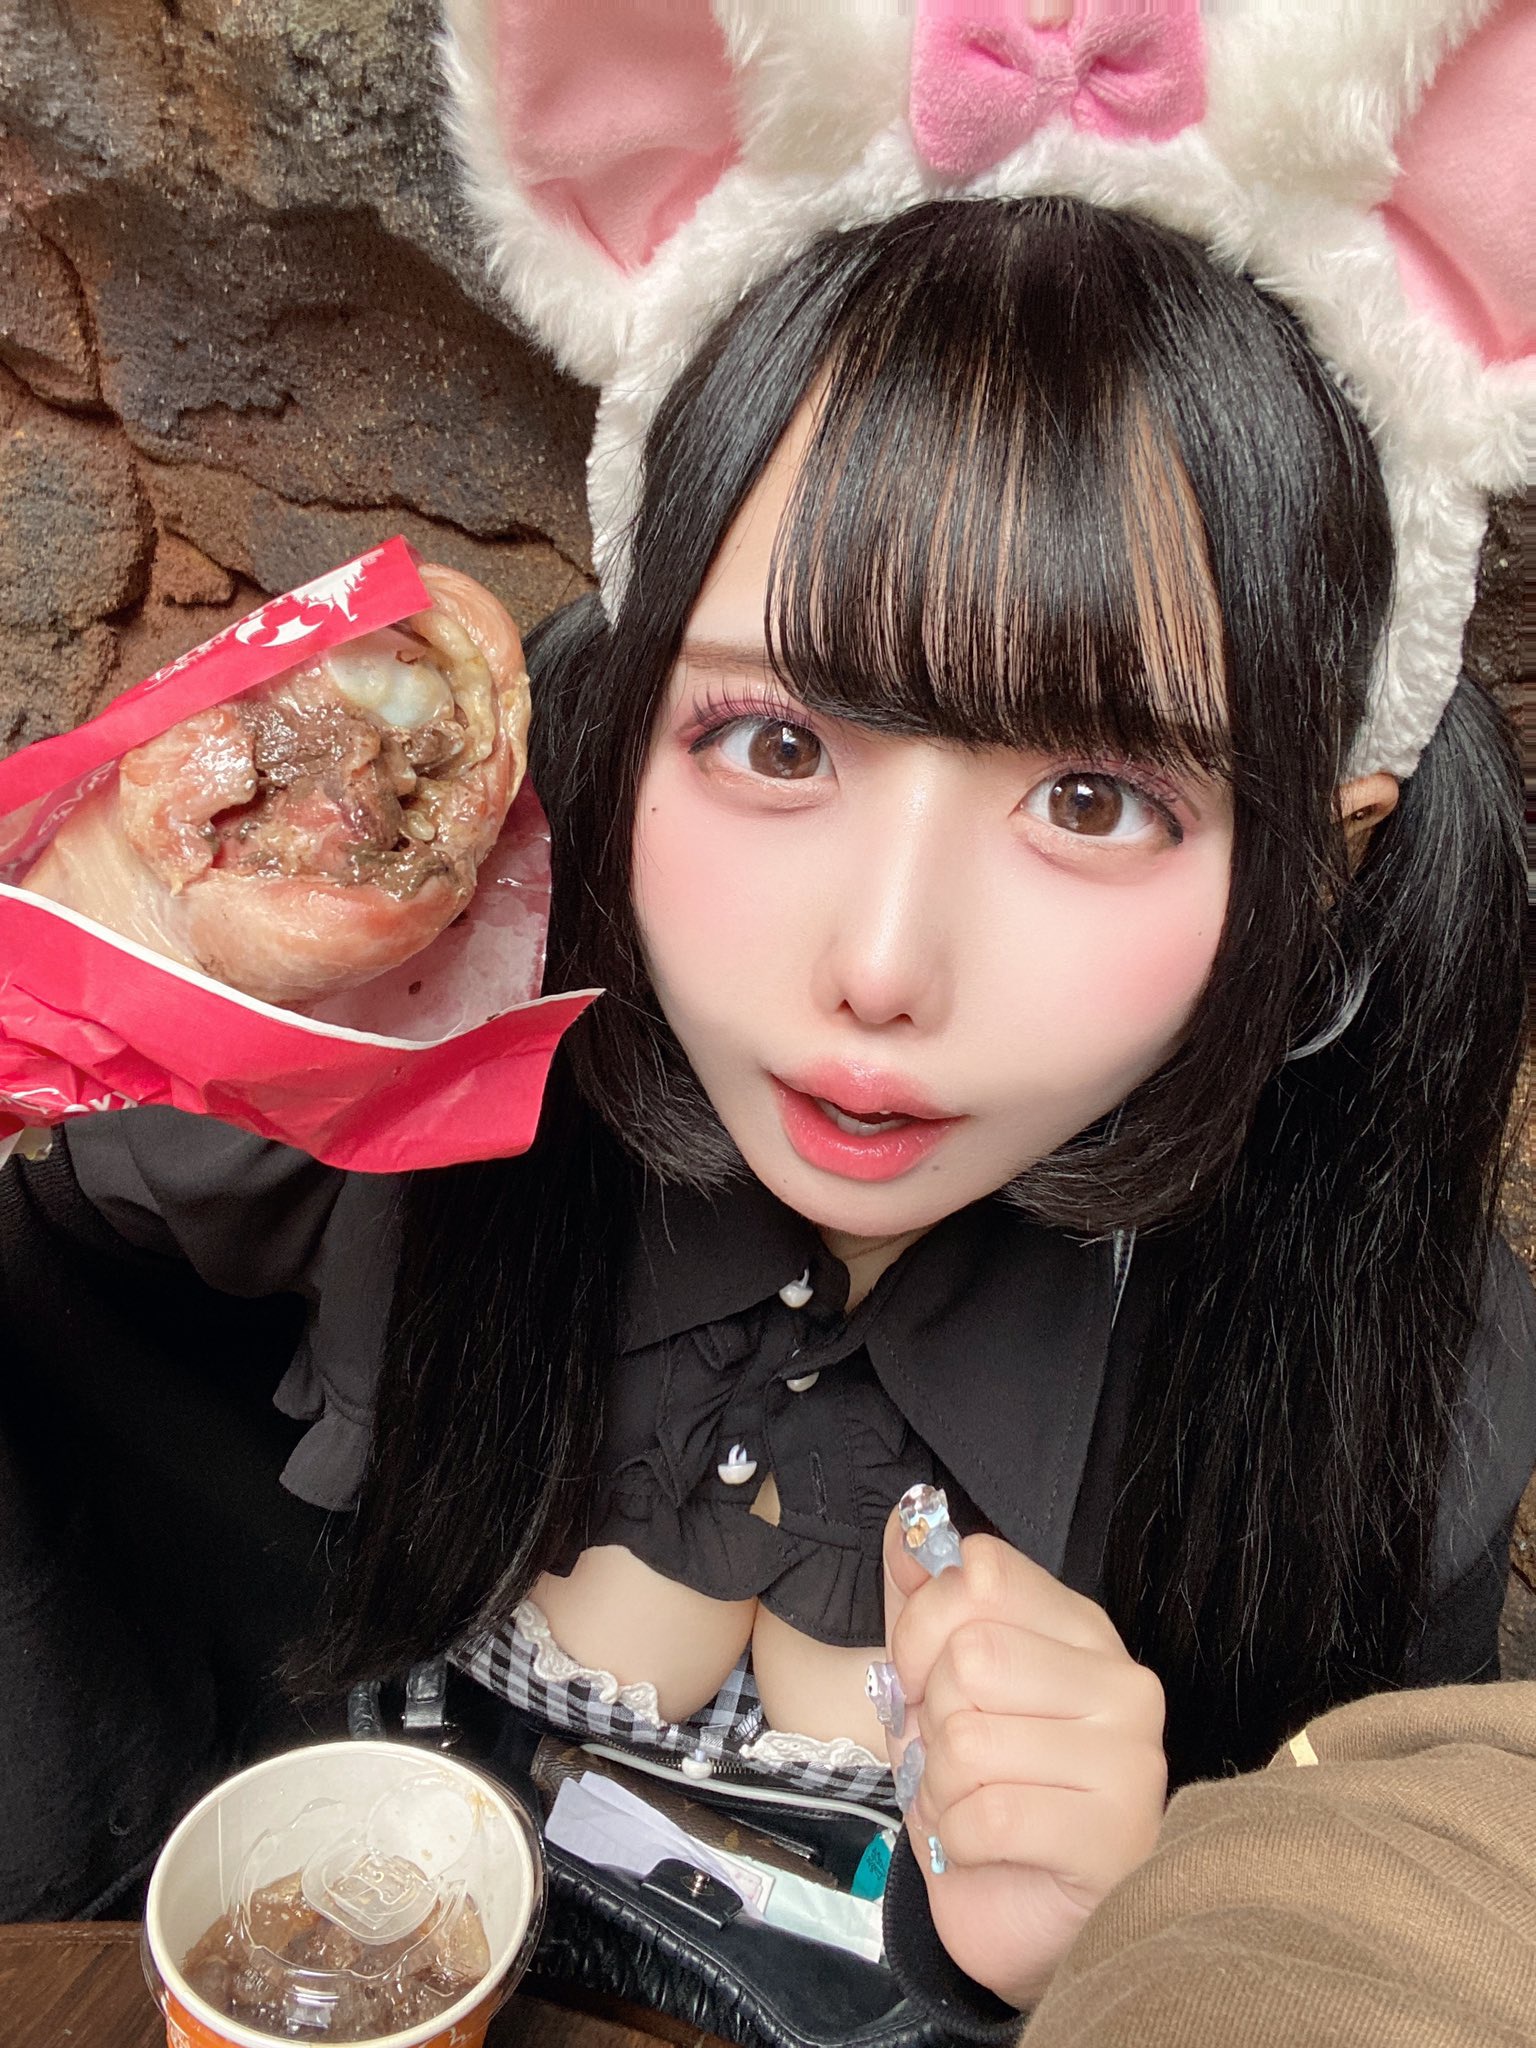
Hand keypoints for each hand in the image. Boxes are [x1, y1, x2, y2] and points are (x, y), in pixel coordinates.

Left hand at [881, 1510, 1166, 2009]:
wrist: (1025, 1922)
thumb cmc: (989, 1797)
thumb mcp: (937, 1688)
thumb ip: (923, 1603)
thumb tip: (906, 1523)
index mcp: (1080, 1630)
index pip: (982, 1571)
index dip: (923, 1626)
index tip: (924, 1678)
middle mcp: (1122, 1680)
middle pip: (970, 1654)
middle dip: (932, 1719)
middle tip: (958, 1761)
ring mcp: (1131, 1757)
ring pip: (970, 1737)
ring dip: (942, 1788)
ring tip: (973, 1808)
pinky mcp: (1115, 1836)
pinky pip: (985, 1814)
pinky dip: (958, 1840)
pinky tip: (987, 1850)